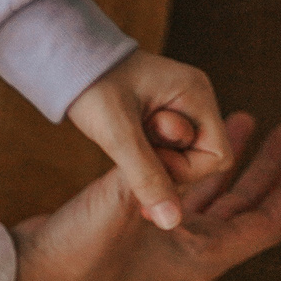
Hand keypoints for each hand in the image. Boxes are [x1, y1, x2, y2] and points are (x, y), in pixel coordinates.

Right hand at [4, 112, 280, 280]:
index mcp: (201, 254)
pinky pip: (184, 190)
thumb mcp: (123, 206)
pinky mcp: (140, 226)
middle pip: (245, 206)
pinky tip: (189, 141)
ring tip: (247, 122)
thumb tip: (181, 151)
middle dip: (267, 169)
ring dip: (231, 162)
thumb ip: (157, 176)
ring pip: (214, 196)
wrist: (33, 273)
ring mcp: (166, 238)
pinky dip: (193, 164)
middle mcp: (191, 248)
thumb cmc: (81, 252)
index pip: (264, 223)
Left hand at [66, 50, 229, 229]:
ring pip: (182, 156)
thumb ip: (146, 176)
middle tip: (129, 148)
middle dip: (166, 164)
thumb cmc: (91, 84)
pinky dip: (145, 155)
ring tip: (123, 140)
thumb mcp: (117, 133)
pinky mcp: (162, 113)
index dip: (185, 170)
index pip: (217, 156)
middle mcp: (195, 98)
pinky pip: (166, 148)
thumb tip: (170, 222)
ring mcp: (180, 105)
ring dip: (152, 160)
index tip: (146, 157)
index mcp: (196, 93)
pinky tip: (123, 148)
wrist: (63, 58)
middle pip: (202, 158)